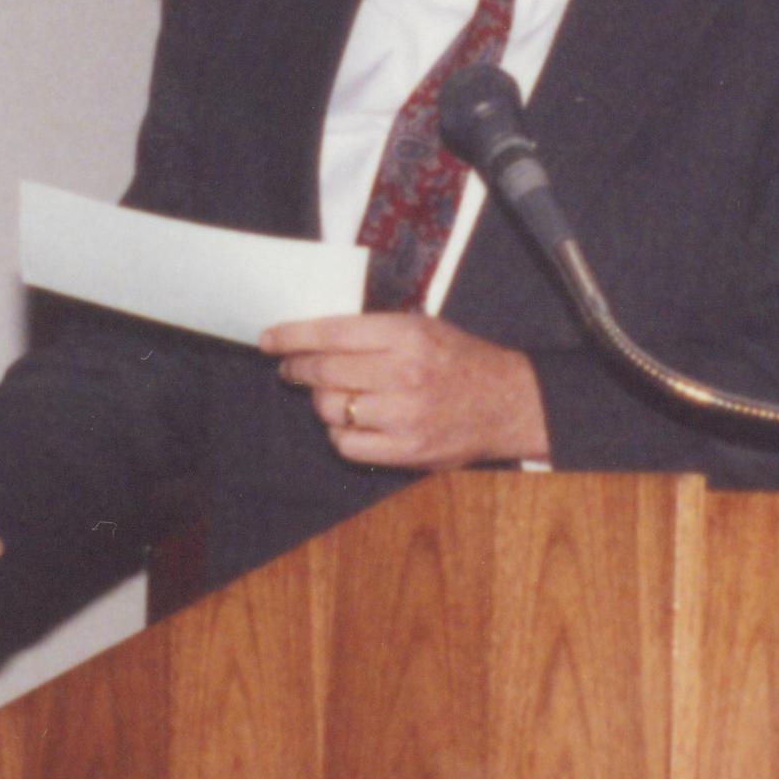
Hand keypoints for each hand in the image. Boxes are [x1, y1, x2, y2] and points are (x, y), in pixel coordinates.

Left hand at [261, 313, 548, 471]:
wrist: (509, 404)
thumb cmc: (461, 361)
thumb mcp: (423, 327)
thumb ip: (373, 331)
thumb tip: (313, 337)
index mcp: (407, 335)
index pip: (332, 332)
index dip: (292, 336)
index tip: (269, 339)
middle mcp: (405, 374)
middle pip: (324, 372)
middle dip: (297, 369)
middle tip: (291, 369)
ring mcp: (405, 416)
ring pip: (331, 409)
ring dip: (321, 402)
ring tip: (333, 395)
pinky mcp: (407, 451)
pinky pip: (347, 444)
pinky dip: (340, 433)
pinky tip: (352, 422)